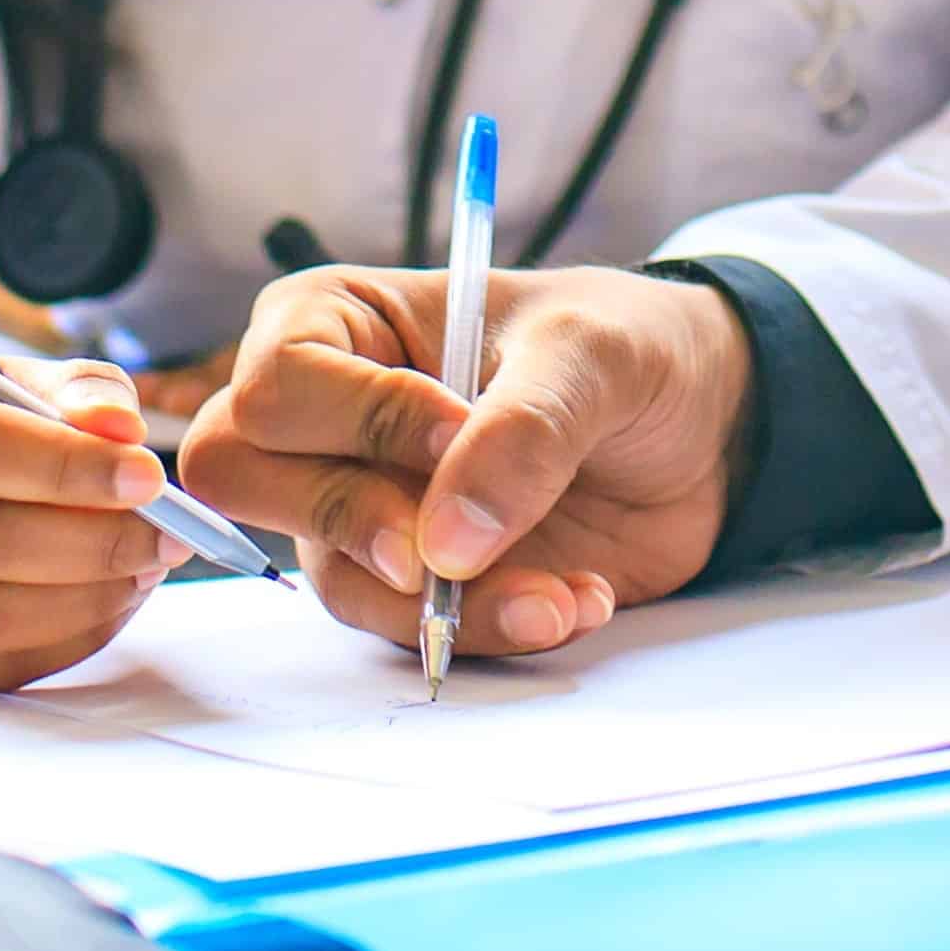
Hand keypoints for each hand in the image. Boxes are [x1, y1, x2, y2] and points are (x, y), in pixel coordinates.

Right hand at [0, 358, 174, 695]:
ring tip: (140, 571)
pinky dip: (60, 640)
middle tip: (165, 538)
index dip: (59, 466)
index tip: (146, 477)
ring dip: (78, 601)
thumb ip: (80, 392)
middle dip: (87, 544)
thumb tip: (120, 428)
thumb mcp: (27, 385)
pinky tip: (105, 605)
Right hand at [182, 263, 745, 661]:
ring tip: (559, 593)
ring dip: (447, 604)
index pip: (276, 383)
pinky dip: (492, 630)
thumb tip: (446, 546)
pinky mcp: (416, 578)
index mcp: (339, 321)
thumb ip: (520, 433)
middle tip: (443, 550)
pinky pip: (411, 626)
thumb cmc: (626, 348)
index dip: (357, 417)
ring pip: (335, 575)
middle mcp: (329, 418)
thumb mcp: (590, 355)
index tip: (457, 429)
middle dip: (350, 522)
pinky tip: (574, 600)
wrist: (705, 428)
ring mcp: (365, 503)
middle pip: (244, 480)